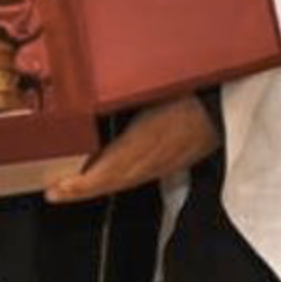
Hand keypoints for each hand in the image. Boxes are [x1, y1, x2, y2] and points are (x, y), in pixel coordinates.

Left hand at [43, 94, 216, 203]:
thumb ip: (124, 95)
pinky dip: (115, 181)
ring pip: (125, 182)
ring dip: (95, 189)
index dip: (84, 184)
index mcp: (149, 138)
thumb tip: (94, 92)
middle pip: (114, 181)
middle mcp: (155, 157)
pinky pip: (138, 177)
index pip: (110, 170)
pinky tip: (102, 179)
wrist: (226, 102)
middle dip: (82, 191)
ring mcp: (165, 163)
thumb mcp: (154, 88)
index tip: (59, 188)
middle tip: (54, 193)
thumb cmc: (189, 89)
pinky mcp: (172, 163)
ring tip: (68, 190)